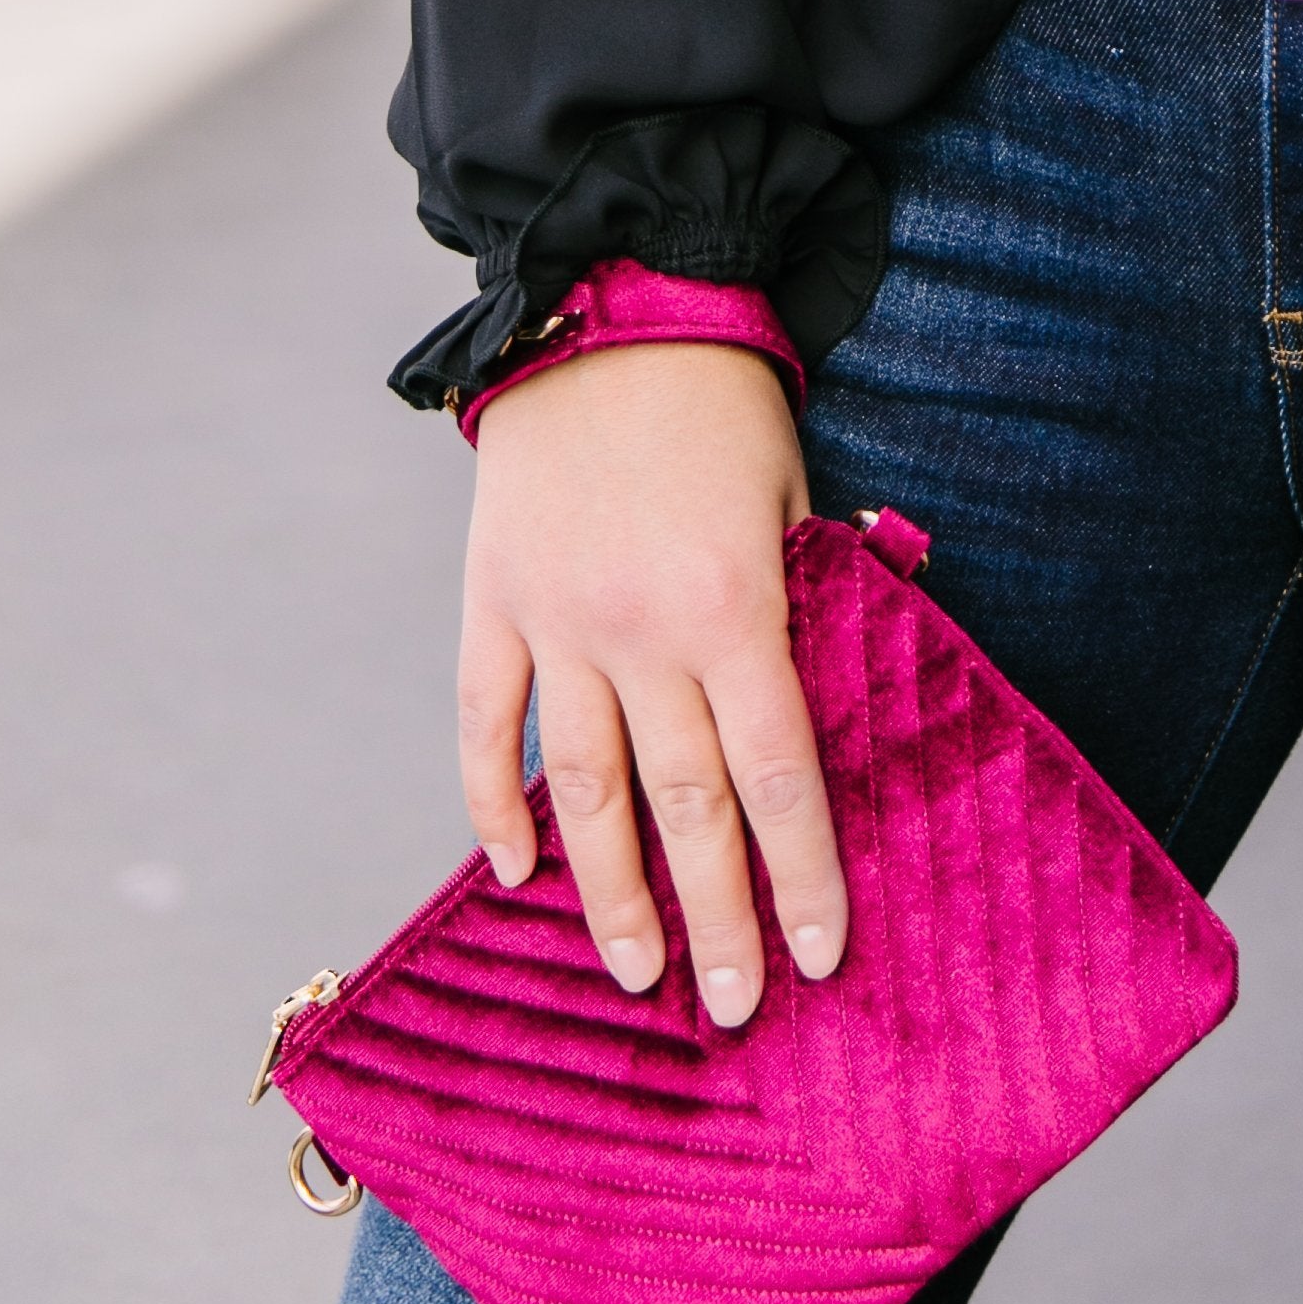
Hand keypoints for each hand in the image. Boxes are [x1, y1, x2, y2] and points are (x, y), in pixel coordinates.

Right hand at [462, 340, 844, 1023]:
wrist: (608, 299)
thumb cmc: (722, 403)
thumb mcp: (791, 501)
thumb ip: (795, 607)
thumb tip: (805, 716)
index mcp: (731, 606)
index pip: (774, 774)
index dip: (800, 873)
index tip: (819, 952)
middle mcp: (640, 631)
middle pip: (682, 806)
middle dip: (713, 918)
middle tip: (733, 1004)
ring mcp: (555, 622)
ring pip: (578, 791)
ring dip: (608, 892)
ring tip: (633, 971)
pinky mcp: (492, 600)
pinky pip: (483, 725)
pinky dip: (494, 803)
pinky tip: (515, 870)